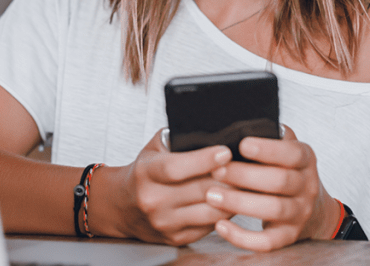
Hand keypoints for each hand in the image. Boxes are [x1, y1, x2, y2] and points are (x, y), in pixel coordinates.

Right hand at [99, 129, 234, 245]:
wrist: (121, 206)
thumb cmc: (144, 173)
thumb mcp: (153, 148)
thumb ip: (178, 139)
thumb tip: (212, 131)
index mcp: (146, 173)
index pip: (177, 168)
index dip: (204, 160)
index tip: (225, 152)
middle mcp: (153, 200)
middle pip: (200, 190)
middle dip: (229, 178)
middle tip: (247, 167)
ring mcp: (164, 222)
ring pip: (210, 212)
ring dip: (232, 199)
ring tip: (245, 184)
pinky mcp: (176, 238)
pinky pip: (209, 227)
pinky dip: (224, 214)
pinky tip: (232, 201)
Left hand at [202, 124, 340, 250]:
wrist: (312, 208)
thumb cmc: (285, 170)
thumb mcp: (284, 148)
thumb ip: (268, 135)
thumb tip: (234, 121)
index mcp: (305, 158)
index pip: (292, 153)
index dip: (268, 149)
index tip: (242, 144)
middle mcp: (307, 185)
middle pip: (279, 181)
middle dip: (244, 175)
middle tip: (216, 170)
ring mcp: (299, 212)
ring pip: (273, 209)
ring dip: (239, 202)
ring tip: (212, 195)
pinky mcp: (288, 236)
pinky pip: (268, 242)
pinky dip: (243, 237)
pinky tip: (221, 225)